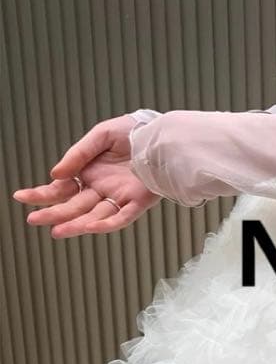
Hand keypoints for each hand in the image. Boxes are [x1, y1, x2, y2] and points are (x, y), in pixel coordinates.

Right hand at [11, 115, 160, 236]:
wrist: (165, 135)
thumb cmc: (135, 132)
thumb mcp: (101, 135)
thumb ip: (78, 154)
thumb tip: (55, 174)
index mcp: (91, 172)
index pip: (62, 188)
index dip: (42, 194)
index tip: (22, 197)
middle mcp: (102, 188)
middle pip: (74, 205)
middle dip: (53, 213)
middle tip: (34, 219)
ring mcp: (120, 197)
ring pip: (94, 216)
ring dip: (76, 224)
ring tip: (57, 230)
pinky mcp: (139, 202)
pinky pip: (121, 217)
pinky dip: (105, 223)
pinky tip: (89, 227)